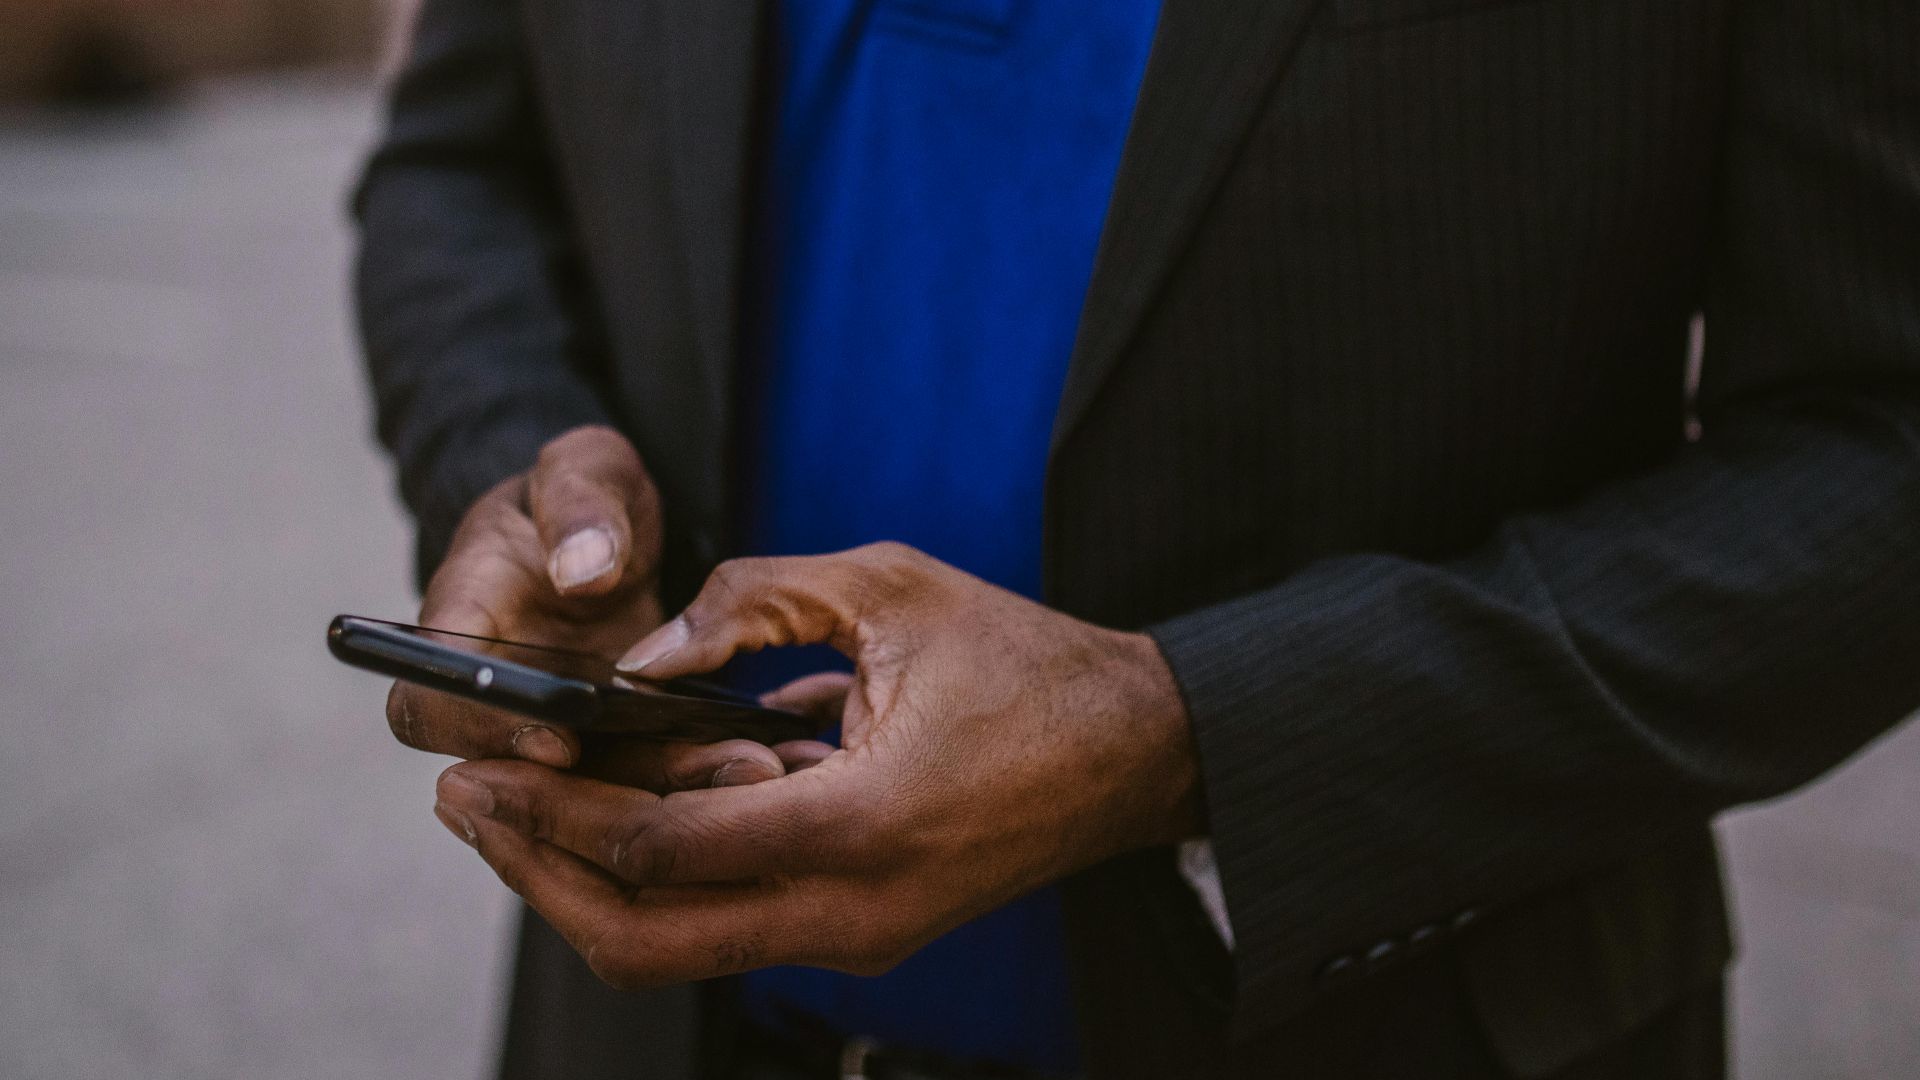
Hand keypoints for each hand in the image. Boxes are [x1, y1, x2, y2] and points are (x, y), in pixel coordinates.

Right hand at [389, 425, 825, 790]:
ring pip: (592, 792)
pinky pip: (642, 779)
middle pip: (517, 776)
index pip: (430, 701)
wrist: (610, 532)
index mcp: (461, 623)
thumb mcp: (584, 470)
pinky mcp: (611, 748)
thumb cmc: (582, 495)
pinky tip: (764, 765)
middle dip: (604, 791)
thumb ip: (580, 505)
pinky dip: (695, 780)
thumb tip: (581, 573)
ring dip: (666, 791)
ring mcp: (554, 730)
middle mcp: (498, 695)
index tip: (559, 735)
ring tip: (753, 770)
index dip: (480, 730)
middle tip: (694, 770)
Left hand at [430, 542, 1201, 986]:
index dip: (552, 812)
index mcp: (860, 825)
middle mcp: (851, 912)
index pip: (660, 849)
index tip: (480, 769)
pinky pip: (729, 923)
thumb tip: (644, 652)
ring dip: (588, 885)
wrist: (1137, 752)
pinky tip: (618, 812)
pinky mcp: (862, 932)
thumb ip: (752, 601)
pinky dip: (659, 882)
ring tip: (518, 811)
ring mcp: (858, 937)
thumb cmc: (1029, 666)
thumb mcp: (890, 588)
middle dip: (538, 874)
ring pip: (679, 947)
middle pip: (644, 939)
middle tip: (471, 805)